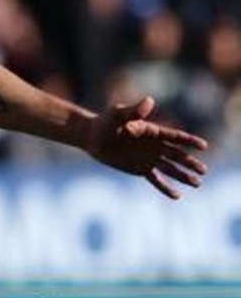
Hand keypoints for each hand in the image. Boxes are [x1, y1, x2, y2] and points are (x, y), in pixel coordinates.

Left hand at [85, 97, 207, 199]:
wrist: (93, 137)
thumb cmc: (106, 122)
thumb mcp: (118, 115)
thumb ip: (134, 111)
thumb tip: (149, 101)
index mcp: (154, 131)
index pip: (175, 136)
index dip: (189, 141)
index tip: (203, 146)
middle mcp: (156, 145)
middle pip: (177, 155)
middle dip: (190, 162)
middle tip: (203, 170)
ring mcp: (150, 158)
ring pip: (170, 168)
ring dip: (184, 176)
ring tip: (198, 184)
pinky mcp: (141, 169)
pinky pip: (156, 179)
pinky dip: (165, 187)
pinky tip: (177, 196)